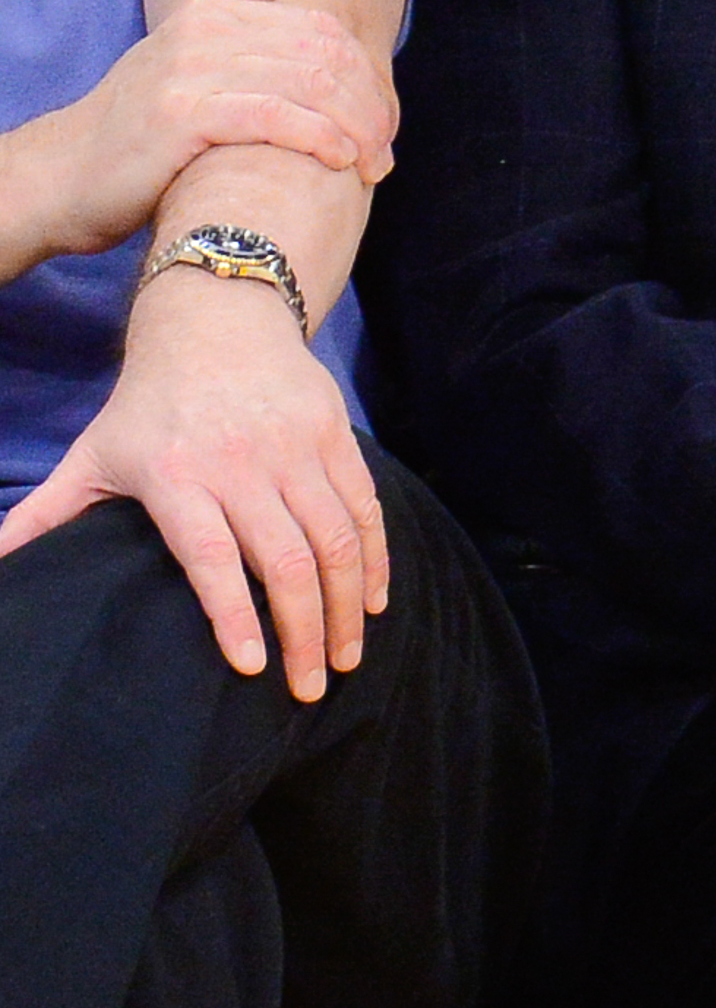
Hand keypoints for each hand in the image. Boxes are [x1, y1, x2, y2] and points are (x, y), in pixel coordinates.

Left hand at [0, 266, 386, 700]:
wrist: (217, 320)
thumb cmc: (149, 401)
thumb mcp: (92, 454)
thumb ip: (46, 515)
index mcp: (178, 475)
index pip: (212, 557)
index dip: (234, 615)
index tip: (254, 668)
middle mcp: (243, 463)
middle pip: (286, 559)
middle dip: (306, 631)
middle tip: (311, 688)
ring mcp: (295, 447)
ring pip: (336, 538)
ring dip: (349, 605)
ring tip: (347, 656)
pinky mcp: (334, 434)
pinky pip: (364, 506)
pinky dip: (377, 557)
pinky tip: (376, 599)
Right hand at [3, 0, 394, 271]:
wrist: (63, 174)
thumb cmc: (136, 125)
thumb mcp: (179, 55)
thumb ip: (227, 8)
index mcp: (212, 10)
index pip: (321, 31)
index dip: (366, 75)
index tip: (384, 120)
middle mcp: (204, 29)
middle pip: (324, 57)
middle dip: (368, 105)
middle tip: (386, 148)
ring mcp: (191, 69)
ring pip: (308, 85)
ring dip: (355, 128)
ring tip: (373, 164)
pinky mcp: (182, 114)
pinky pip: (273, 117)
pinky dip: (318, 137)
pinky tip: (340, 160)